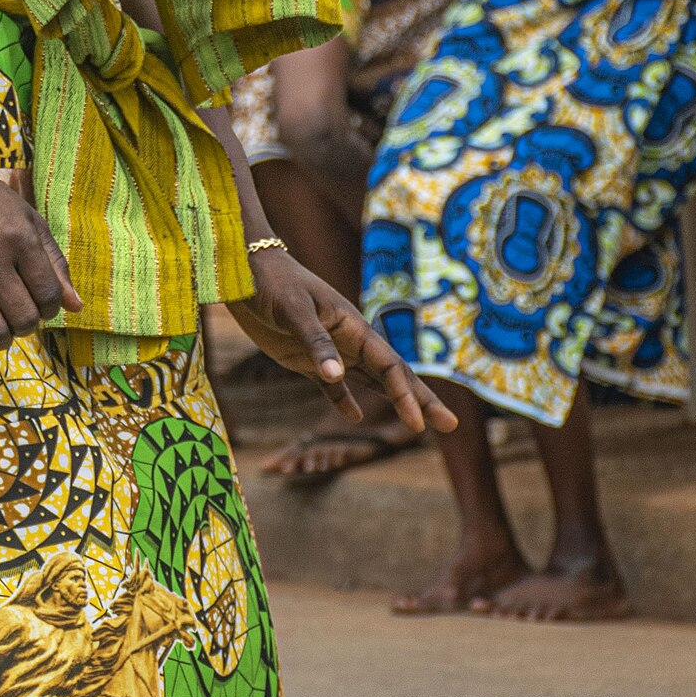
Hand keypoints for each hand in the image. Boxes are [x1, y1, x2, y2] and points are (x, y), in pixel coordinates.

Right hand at [0, 166, 81, 353]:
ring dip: (7, 340)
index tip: (43, 304)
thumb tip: (76, 307)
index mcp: (21, 239)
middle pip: (24, 317)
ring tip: (7, 333)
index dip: (52, 308)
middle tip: (24, 317)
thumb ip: (55, 264)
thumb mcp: (30, 222)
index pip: (49, 295)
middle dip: (30, 325)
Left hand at [230, 247, 456, 439]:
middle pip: (392, 376)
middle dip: (420, 400)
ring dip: (394, 401)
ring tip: (419, 424)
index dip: (407, 396)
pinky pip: (331, 385)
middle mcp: (348, 340)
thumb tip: (336, 376)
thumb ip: (314, 341)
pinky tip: (355, 417)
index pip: (389, 366)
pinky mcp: (304, 358)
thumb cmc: (273, 283)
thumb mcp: (293, 310)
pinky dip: (343, 400)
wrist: (246, 271)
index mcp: (353, 326)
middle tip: (449, 425)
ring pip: (369, 381)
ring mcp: (329, 350)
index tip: (419, 425)